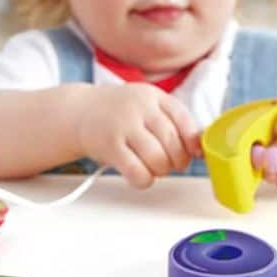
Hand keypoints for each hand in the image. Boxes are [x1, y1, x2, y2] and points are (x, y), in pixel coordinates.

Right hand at [77, 84, 200, 188]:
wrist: (78, 112)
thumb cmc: (118, 113)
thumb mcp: (146, 106)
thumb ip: (171, 121)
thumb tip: (199, 147)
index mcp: (153, 97)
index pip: (183, 119)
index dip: (193, 141)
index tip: (194, 153)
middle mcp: (140, 108)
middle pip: (173, 143)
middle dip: (178, 161)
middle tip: (171, 164)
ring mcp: (124, 126)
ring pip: (158, 159)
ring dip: (161, 171)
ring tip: (154, 168)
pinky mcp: (110, 146)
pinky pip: (138, 172)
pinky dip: (144, 180)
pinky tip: (140, 175)